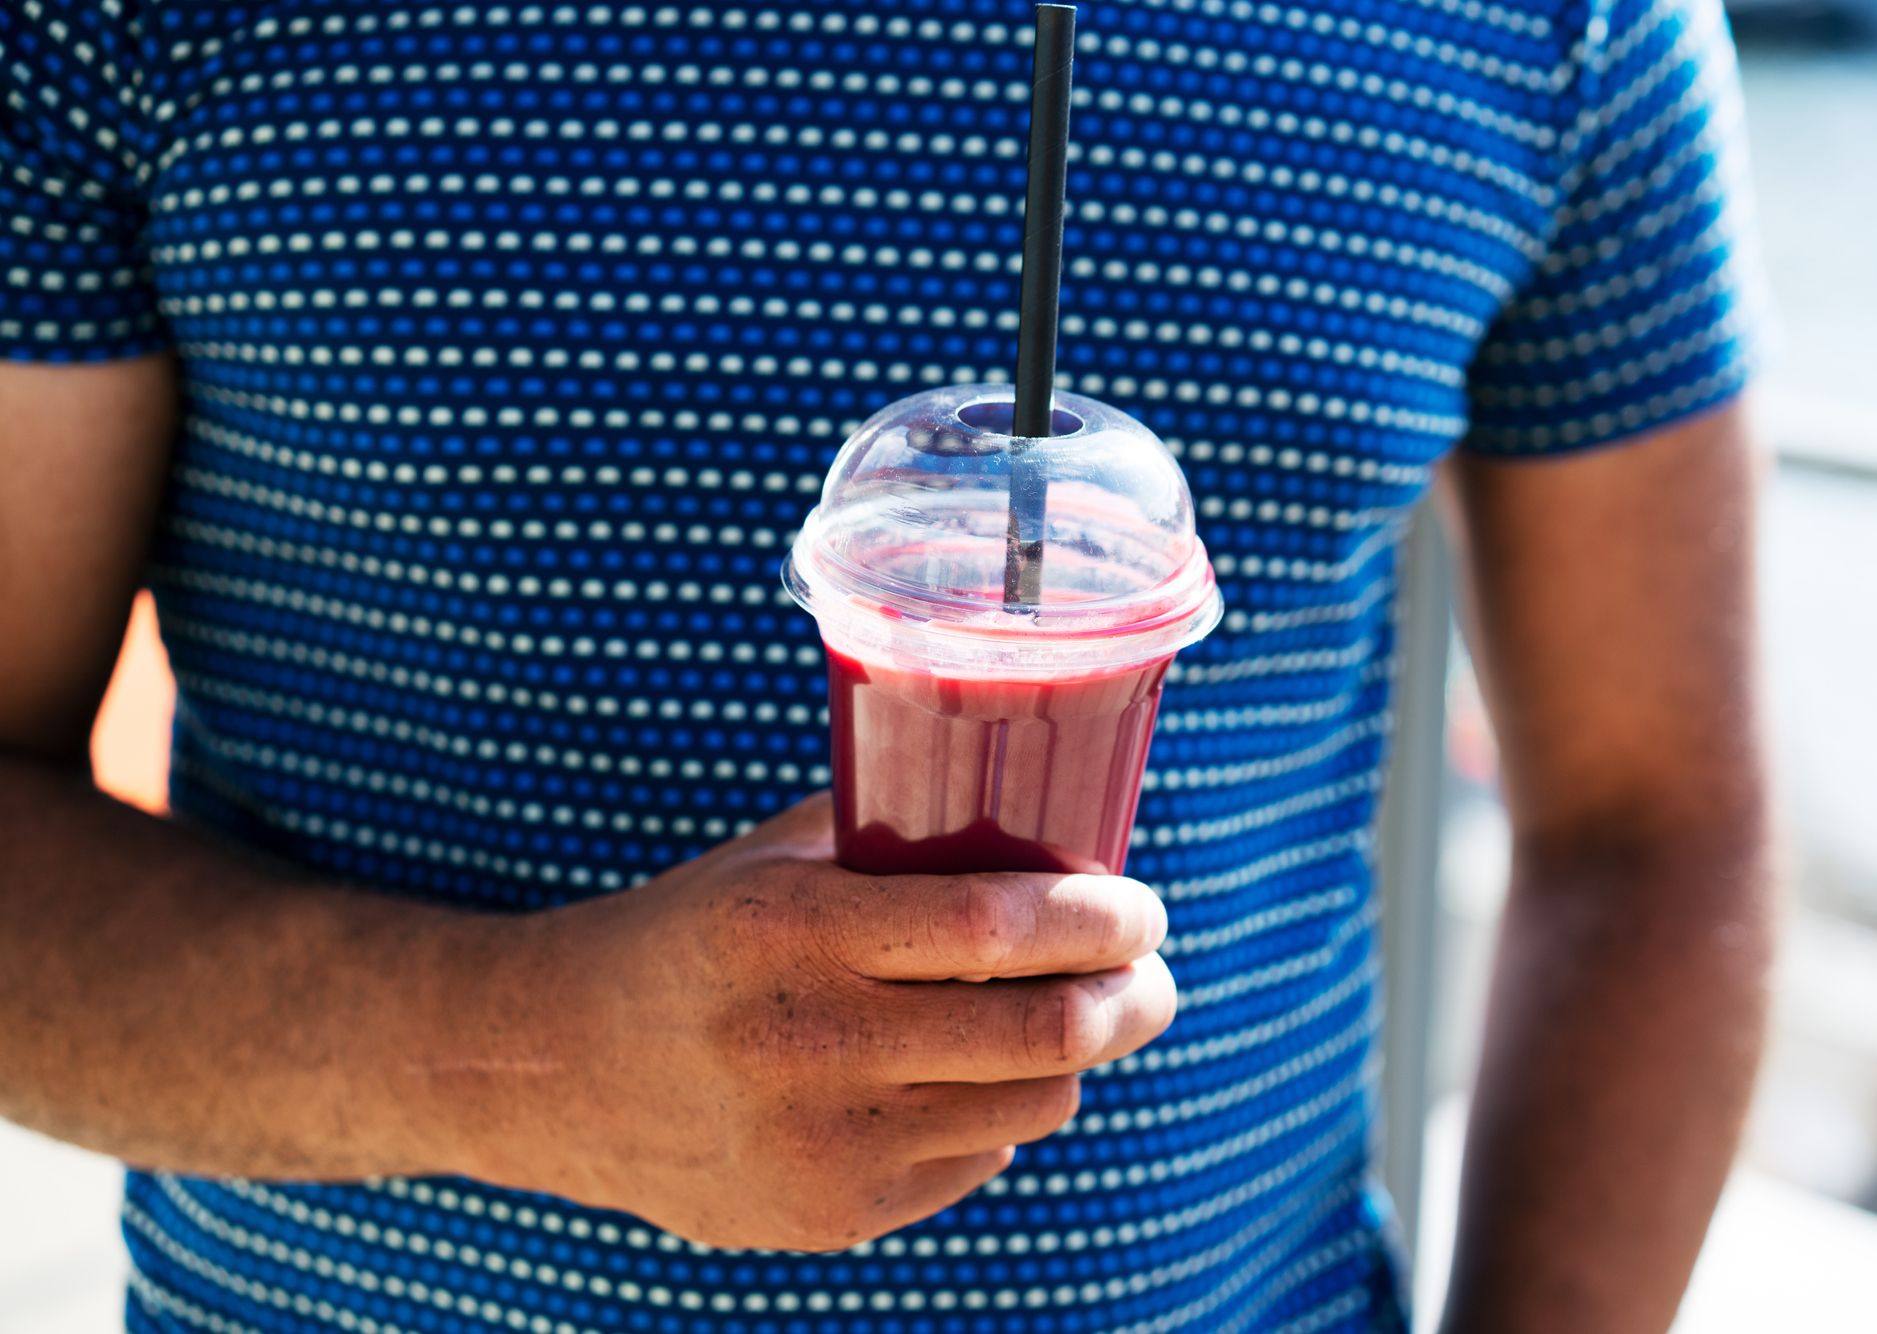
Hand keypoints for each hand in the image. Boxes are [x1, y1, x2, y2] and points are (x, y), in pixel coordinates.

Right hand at [460, 794, 1175, 1250]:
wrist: (559, 1071)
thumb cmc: (698, 938)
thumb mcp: (776, 864)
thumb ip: (899, 839)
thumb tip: (1054, 825)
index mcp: (792, 929)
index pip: (993, 925)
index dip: (1099, 918)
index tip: (1140, 909)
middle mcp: (805, 1043)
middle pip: (1042, 1032)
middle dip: (1134, 999)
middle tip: (1150, 975)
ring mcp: (820, 1145)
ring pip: (1029, 1104)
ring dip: (1071, 1058)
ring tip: (1062, 1018)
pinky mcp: (831, 1217)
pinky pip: (978, 1160)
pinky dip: (996, 1112)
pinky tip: (959, 1077)